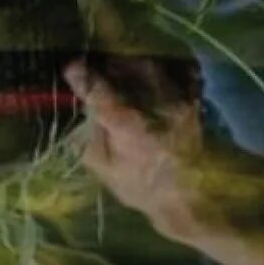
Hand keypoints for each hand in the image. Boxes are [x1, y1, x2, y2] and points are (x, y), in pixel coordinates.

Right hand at [66, 58, 208, 241]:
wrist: (188, 202)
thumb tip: (84, 111)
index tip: (71, 67)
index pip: (100, 90)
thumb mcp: (106, 170)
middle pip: (131, 66)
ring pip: (154, 67)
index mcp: (129, 125)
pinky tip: (151, 75)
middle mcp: (156, 106)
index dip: (82, 76)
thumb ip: (91, 138)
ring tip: (122, 66)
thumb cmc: (142, 189)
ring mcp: (179, 102)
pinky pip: (178, 74)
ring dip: (135, 63)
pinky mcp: (192, 105)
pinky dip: (163, 69)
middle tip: (100, 64)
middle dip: (113, 62)